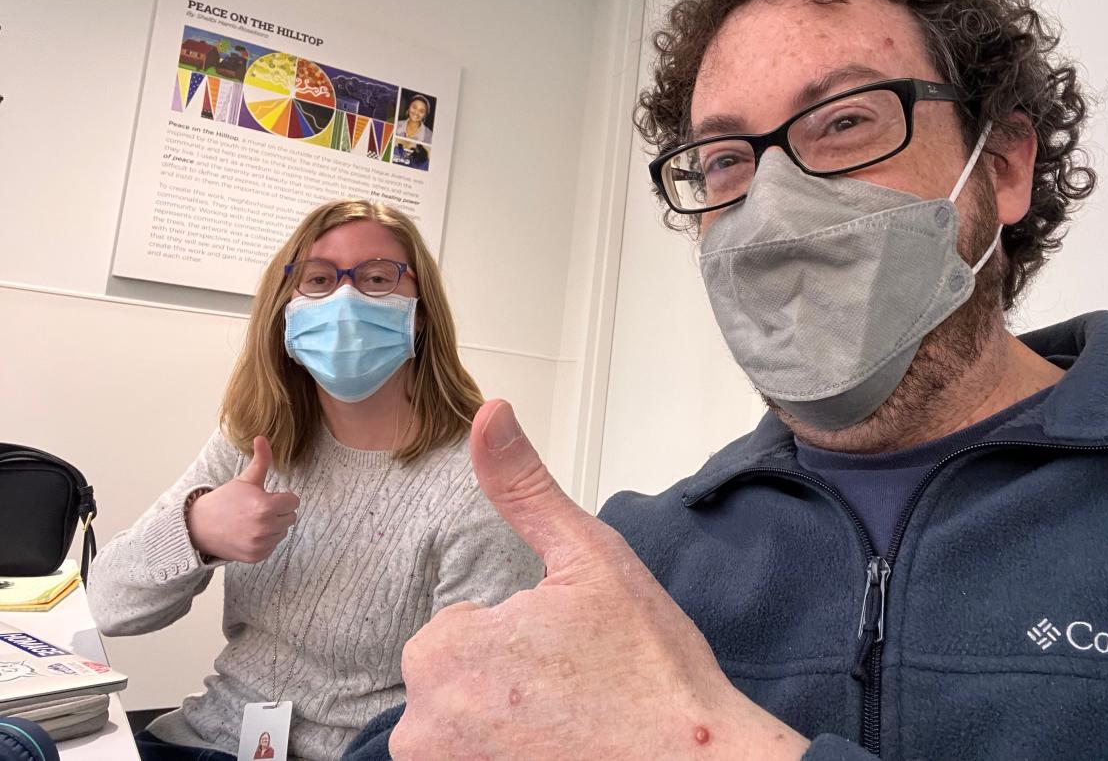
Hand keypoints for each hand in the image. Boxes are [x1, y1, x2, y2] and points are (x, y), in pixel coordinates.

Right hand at [185, 437, 299, 562]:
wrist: (199, 527)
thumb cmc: (225, 501)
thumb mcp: (245, 480)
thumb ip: (261, 460)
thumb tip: (263, 437)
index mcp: (265, 506)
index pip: (294, 501)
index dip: (282, 497)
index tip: (268, 497)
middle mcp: (264, 527)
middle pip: (291, 517)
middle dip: (279, 512)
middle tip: (258, 509)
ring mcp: (260, 544)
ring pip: (283, 532)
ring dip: (273, 527)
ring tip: (252, 521)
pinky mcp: (256, 556)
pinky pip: (272, 546)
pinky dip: (264, 541)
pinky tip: (248, 533)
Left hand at [389, 400, 809, 759]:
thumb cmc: (652, 671)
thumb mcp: (590, 557)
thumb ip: (525, 486)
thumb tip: (489, 412)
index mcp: (444, 654)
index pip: (462, 629)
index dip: (520, 636)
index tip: (570, 656)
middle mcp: (424, 730)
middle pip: (457, 683)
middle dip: (505, 684)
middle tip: (576, 693)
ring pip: (464, 729)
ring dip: (505, 727)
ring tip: (571, 729)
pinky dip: (509, 756)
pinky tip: (560, 752)